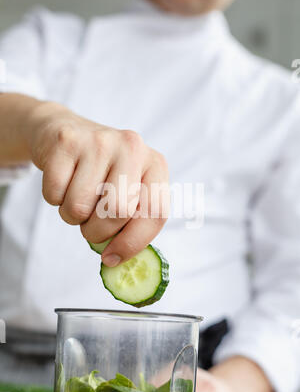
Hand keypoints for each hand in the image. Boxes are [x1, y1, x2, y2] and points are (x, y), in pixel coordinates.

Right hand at [26, 101, 168, 265]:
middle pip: (117, 212)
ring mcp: (99, 141)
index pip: (155, 213)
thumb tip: (116, 261)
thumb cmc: (100, 172)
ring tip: (76, 197)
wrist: (65, 131)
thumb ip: (131, 222)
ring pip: (79, 207)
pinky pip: (54, 195)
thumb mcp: (127, 190)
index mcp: (155, 164)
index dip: (133, 243)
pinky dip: (54, 200)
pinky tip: (63, 181)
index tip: (112, 258)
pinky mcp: (66, 142)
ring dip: (72, 216)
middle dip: (97, 231)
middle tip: (91, 223)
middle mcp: (132, 147)